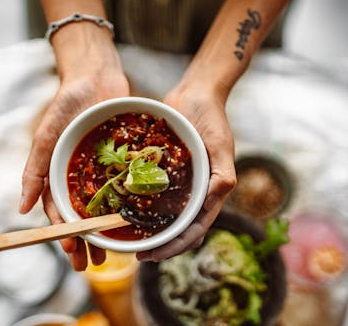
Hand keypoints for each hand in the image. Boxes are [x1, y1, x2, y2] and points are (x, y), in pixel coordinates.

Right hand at [20, 31, 128, 270]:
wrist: (96, 77)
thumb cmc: (66, 105)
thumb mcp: (46, 136)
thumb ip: (34, 170)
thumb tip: (20, 209)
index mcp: (58, 175)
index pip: (59, 212)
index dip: (65, 234)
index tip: (74, 253)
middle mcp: (79, 176)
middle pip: (82, 216)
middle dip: (87, 241)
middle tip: (97, 263)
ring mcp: (101, 171)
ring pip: (104, 207)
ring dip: (106, 230)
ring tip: (115, 252)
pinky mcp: (121, 162)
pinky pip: (125, 187)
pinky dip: (128, 204)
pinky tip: (136, 220)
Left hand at [136, 83, 236, 261]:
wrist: (196, 93)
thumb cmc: (212, 117)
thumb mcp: (220, 144)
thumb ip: (222, 172)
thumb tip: (217, 198)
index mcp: (212, 191)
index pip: (195, 229)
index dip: (176, 245)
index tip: (155, 255)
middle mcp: (196, 191)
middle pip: (179, 228)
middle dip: (161, 244)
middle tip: (139, 254)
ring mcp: (181, 182)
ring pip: (165, 215)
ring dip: (151, 229)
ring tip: (130, 238)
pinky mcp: (166, 170)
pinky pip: (154, 192)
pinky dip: (142, 204)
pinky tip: (124, 209)